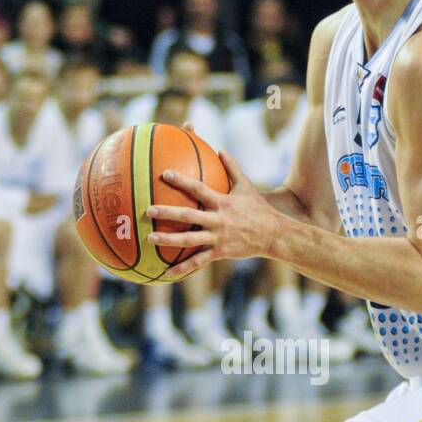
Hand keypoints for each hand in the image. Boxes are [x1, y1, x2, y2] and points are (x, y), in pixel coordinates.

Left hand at [145, 150, 280, 280]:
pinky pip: (198, 262)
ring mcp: (218, 238)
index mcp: (222, 202)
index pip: (198, 189)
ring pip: (189, 240)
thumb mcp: (246, 186)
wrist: (273, 234)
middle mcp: (218, 220)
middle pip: (188, 216)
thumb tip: (220, 149)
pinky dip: (183, 268)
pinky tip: (167, 272)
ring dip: (169, 240)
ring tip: (150, 239)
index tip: (165, 174)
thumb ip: (232, 167)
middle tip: (148, 211)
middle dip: (167, 213)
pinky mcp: (219, 253)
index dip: (182, 181)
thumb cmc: (258, 208)